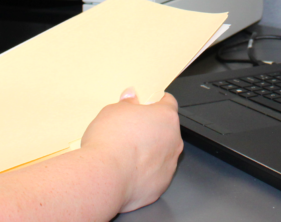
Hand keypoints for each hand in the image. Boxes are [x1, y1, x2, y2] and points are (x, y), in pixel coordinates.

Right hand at [81, 90, 183, 212]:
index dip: (157, 102)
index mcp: (165, 117)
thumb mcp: (113, 110)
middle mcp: (174, 139)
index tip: (150, 104)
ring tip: (127, 153)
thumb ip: (127, 103)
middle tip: (131, 130)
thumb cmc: (111, 142)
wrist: (106, 176)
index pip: (169, 103)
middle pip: (166, 129)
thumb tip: (131, 98)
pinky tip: (129, 169)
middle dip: (152, 128)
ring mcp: (170, 163)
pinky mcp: (163, 182)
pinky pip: (156, 172)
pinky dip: (146, 170)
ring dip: (150, 150)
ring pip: (163, 152)